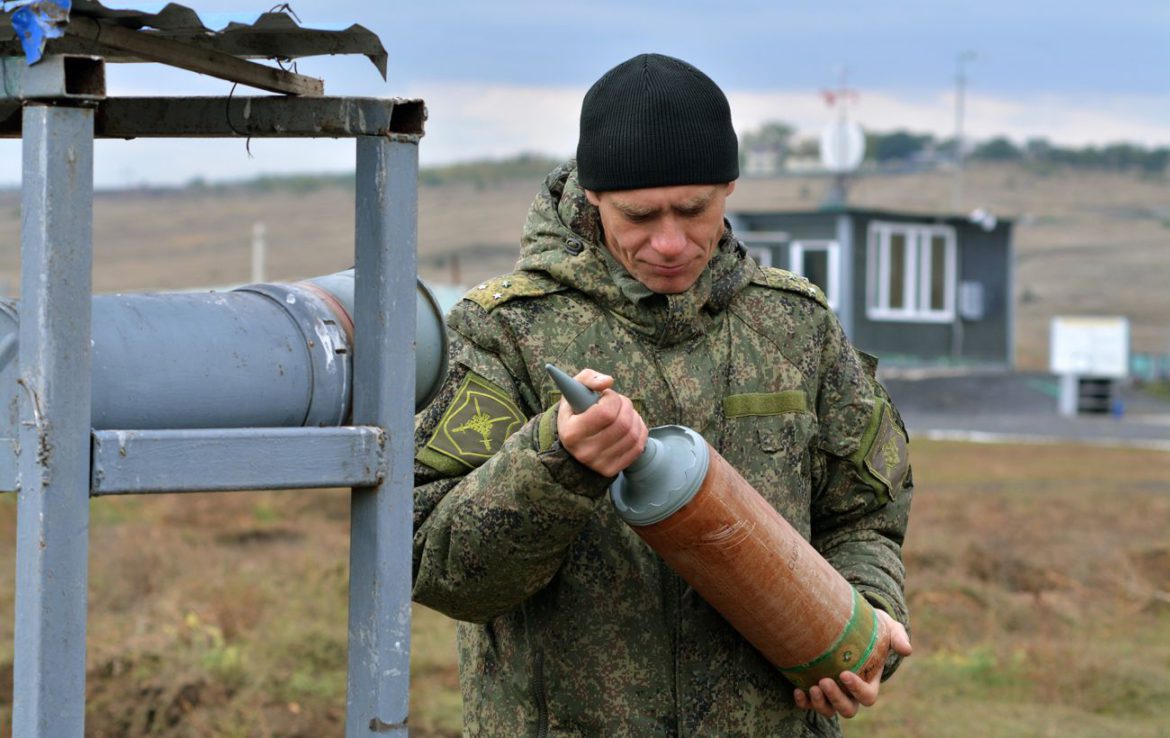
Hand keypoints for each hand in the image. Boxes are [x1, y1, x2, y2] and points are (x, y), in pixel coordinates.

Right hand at [556, 368, 647, 476]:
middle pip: (622, 423)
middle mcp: (585, 452)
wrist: (572, 443)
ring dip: (634, 416)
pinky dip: (639, 430)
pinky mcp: (612, 470)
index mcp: (572, 433)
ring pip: (632, 434)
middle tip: (619, 401)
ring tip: (624, 412)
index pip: (605, 413)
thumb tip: (608, 382)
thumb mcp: (575, 390)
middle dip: (626, 405)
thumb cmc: (575, 411)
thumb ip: (589, 379)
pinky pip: (638, 446)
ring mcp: (599, 463)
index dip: (612, 398)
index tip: (607, 395)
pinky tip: (631, 424)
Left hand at [793, 609, 911, 718]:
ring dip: (820, 704)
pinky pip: (809, 704)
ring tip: (811, 687)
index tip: (844, 674)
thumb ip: (897, 637)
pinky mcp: (815, 687)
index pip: (867, 696)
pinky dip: (803, 702)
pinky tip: (797, 691)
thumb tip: (906, 650)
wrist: (847, 622)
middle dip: (836, 699)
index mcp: (870, 682)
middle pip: (847, 709)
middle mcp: (851, 692)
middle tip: (824, 681)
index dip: (857, 690)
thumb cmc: (871, 626)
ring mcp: (833, 692)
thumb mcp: (887, 627)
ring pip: (828, 710)